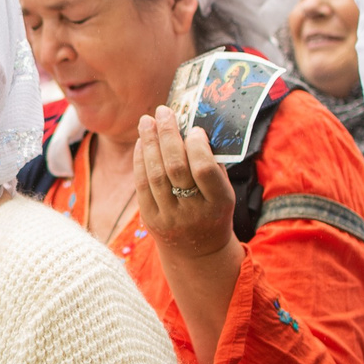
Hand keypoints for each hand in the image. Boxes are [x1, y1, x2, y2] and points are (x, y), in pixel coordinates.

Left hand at [133, 107, 238, 259]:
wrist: (198, 252)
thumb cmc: (213, 211)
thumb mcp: (223, 192)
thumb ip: (212, 164)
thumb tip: (192, 127)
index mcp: (218, 203)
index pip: (204, 170)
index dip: (196, 146)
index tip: (194, 129)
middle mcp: (193, 212)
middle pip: (175, 168)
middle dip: (167, 135)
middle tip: (163, 112)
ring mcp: (169, 217)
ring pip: (155, 174)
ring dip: (149, 143)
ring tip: (147, 120)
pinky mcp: (150, 219)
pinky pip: (142, 184)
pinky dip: (140, 160)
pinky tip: (141, 142)